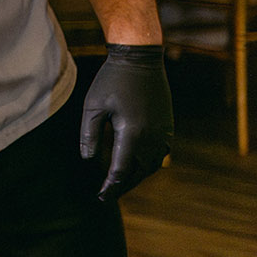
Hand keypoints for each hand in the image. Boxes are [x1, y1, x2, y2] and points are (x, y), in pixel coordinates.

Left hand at [80, 43, 173, 200]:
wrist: (140, 59)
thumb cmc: (112, 80)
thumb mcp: (93, 106)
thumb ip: (89, 135)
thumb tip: (89, 160)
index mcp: (131, 134)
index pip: (120, 170)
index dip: (110, 186)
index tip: (100, 197)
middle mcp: (152, 138)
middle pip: (137, 173)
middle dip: (122, 186)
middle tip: (107, 196)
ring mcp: (163, 134)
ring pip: (150, 166)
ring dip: (135, 177)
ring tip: (119, 184)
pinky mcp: (168, 128)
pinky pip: (159, 155)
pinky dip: (147, 165)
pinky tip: (136, 166)